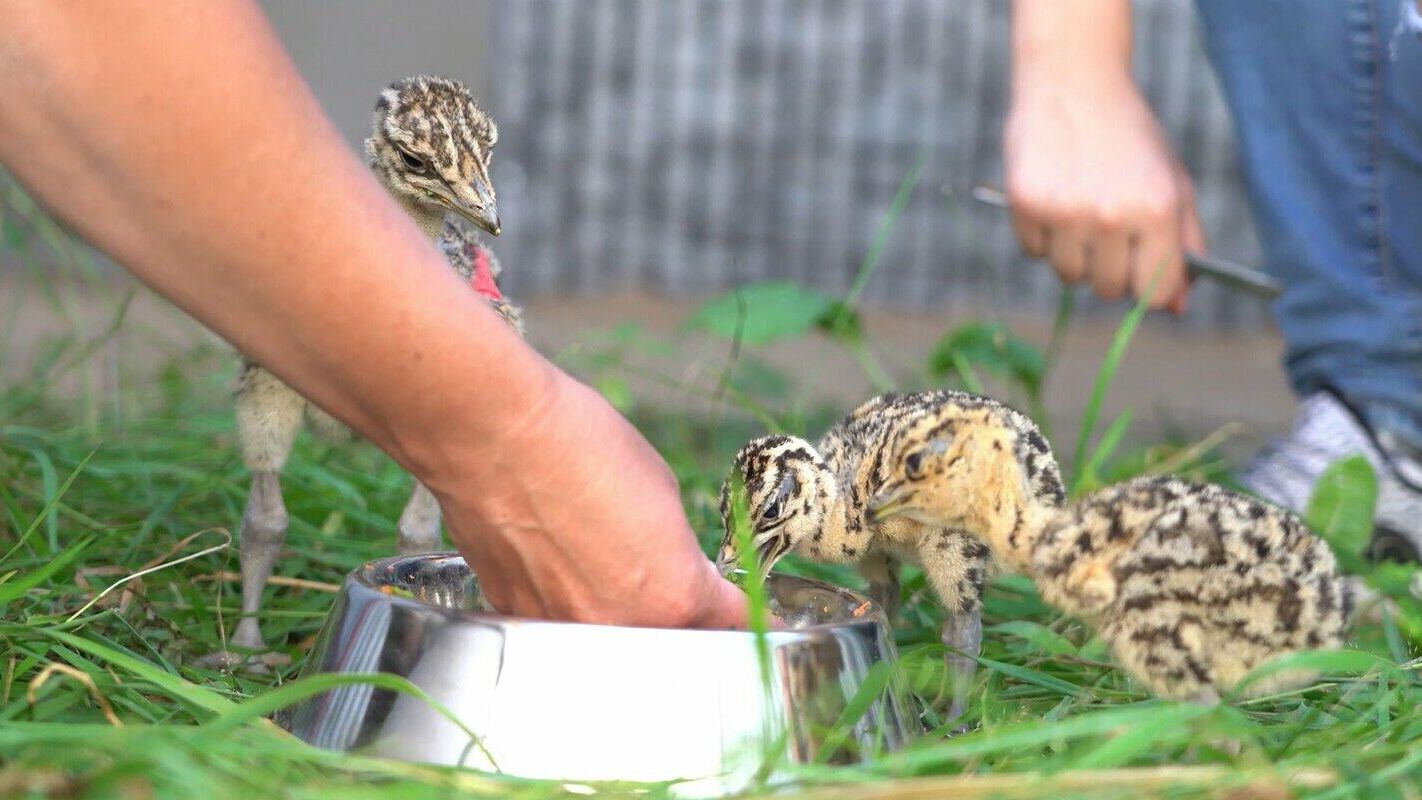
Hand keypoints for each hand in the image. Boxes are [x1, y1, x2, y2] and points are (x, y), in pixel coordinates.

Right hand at [430, 374, 751, 628]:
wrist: (494, 434)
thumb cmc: (582, 446)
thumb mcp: (662, 492)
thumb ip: (679, 549)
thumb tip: (678, 569)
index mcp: (675, 597)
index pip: (731, 623)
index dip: (750, 617)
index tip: (760, 618)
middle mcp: (620, 628)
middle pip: (669, 642)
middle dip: (678, 617)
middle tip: (669, 579)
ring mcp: (563, 629)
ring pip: (609, 638)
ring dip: (618, 612)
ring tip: (601, 558)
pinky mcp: (516, 616)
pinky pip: (558, 624)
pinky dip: (567, 603)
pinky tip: (558, 559)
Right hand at [1003, 68, 1204, 312]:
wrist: (1074, 83)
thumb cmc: (1130, 137)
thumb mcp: (1171, 181)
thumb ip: (1184, 244)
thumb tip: (1178, 306)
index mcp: (1157, 209)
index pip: (1155, 293)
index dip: (1150, 290)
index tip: (1142, 276)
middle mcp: (1112, 215)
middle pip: (1109, 289)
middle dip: (1110, 269)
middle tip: (1108, 228)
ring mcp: (1066, 212)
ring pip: (1068, 275)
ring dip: (1074, 253)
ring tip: (1078, 208)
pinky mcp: (1027, 205)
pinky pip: (1034, 252)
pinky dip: (1042, 235)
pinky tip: (1053, 197)